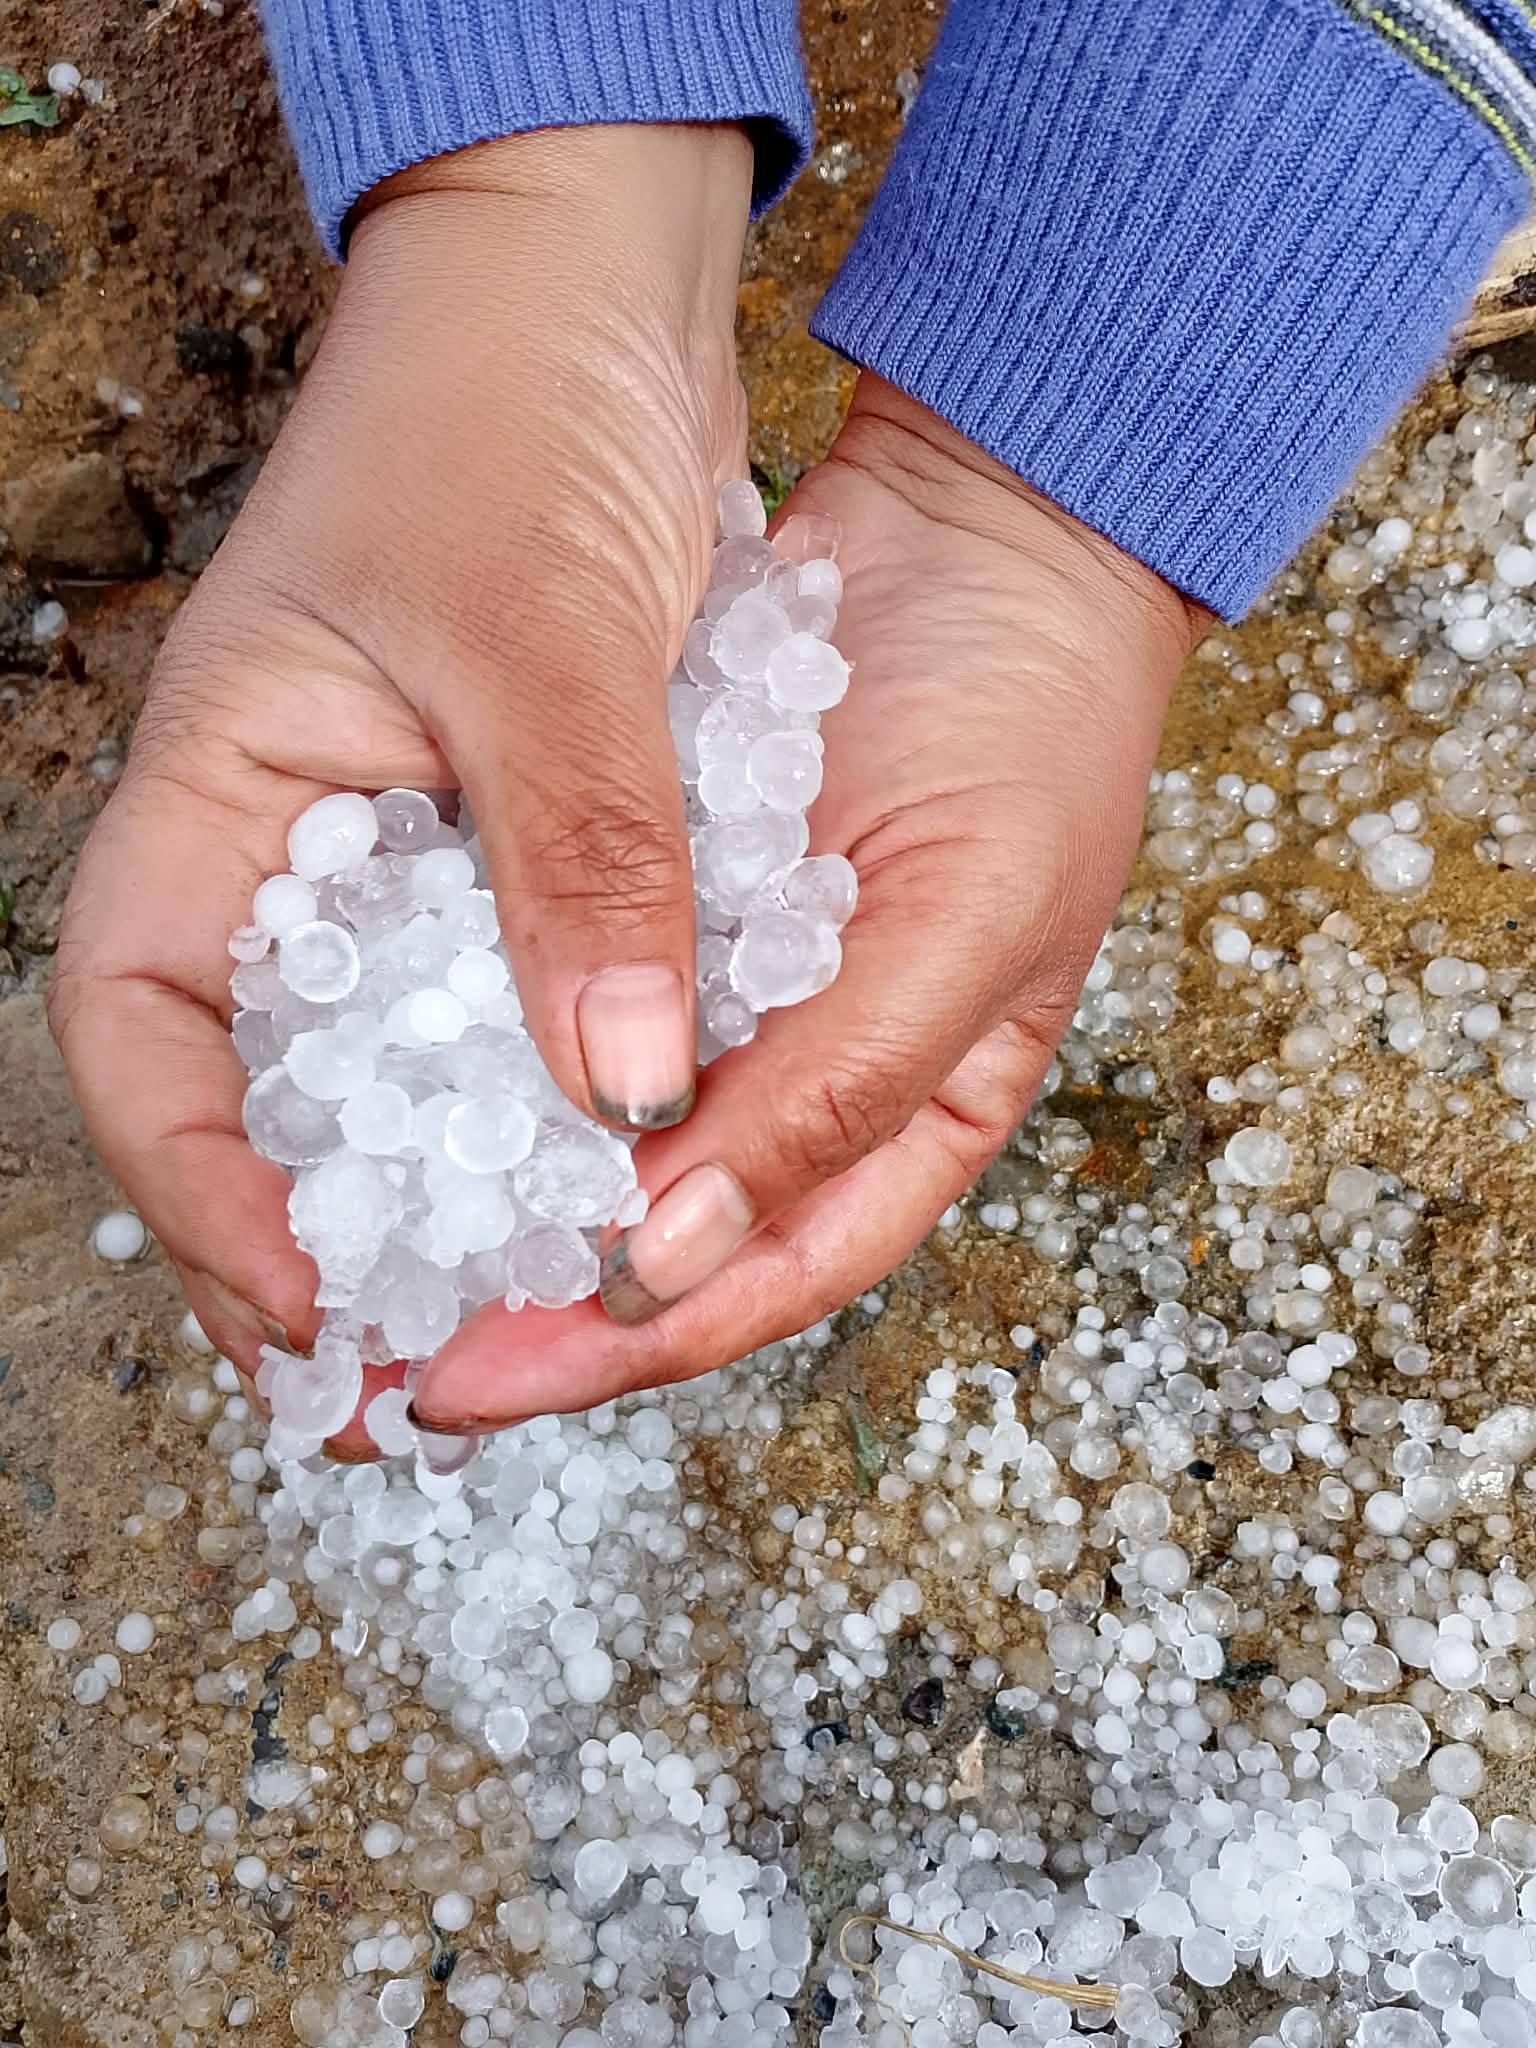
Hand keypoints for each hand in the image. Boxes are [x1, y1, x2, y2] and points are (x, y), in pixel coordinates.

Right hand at [48, 123, 753, 1439]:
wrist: (592, 287)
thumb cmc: (507, 410)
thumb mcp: (537, 638)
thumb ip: (580, 858)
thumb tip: (619, 1089)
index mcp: (220, 793)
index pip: (143, 1033)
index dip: (201, 1190)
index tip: (312, 1306)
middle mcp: (304, 842)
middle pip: (274, 1081)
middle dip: (332, 1233)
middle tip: (417, 1372)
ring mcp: (415, 844)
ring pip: (408, 1054)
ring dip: (460, 1181)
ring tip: (528, 1308)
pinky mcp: (526, 833)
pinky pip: (525, 989)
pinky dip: (565, 1079)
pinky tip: (627, 1158)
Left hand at [410, 374, 1207, 1433]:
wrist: (989, 528)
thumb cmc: (1030, 734)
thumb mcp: (962, 929)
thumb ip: (833, 1095)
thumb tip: (668, 1258)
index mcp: (896, 1127)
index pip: (742, 1282)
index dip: (609, 1349)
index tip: (459, 1382)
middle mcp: (795, 1077)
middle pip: (645, 1241)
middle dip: (514, 1308)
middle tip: (359, 1359)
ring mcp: (715, 984)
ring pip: (581, 1135)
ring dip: (477, 1195)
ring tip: (346, 1246)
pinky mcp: (648, 895)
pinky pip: (549, 996)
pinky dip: (471, 1047)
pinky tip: (373, 1076)